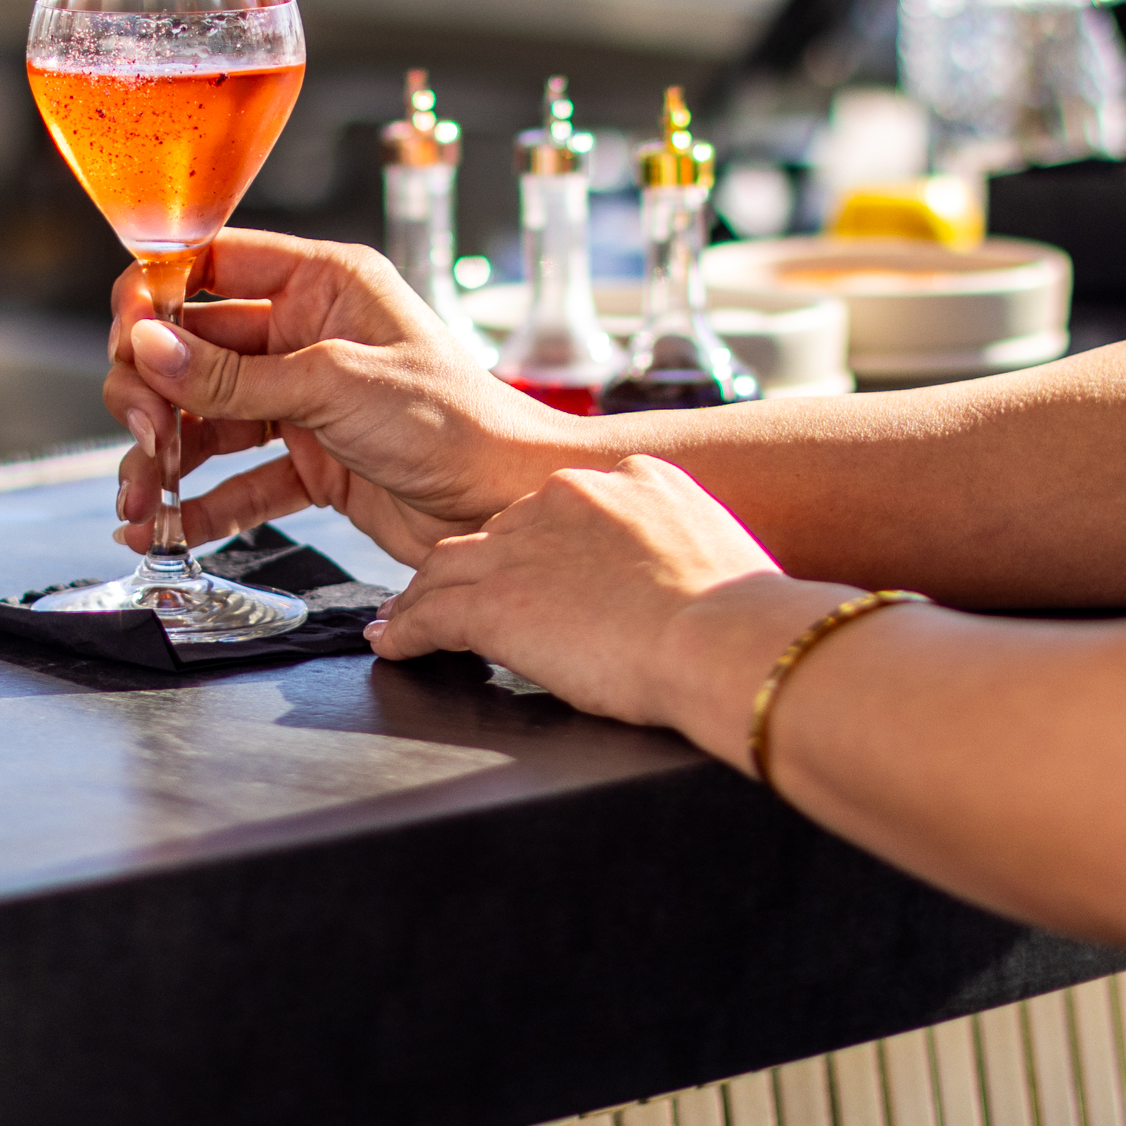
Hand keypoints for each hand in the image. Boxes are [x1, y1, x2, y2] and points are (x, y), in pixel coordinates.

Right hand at [101, 228, 570, 565]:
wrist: (509, 504)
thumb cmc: (457, 422)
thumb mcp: (336, 384)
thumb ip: (235, 373)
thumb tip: (150, 347)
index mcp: (323, 284)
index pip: (212, 265)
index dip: (158, 295)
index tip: (129, 336)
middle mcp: (307, 335)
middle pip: (194, 348)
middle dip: (153, 389)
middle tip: (143, 430)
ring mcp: (305, 401)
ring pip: (206, 418)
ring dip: (164, 456)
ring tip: (139, 497)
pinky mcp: (310, 463)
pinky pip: (237, 479)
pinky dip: (199, 504)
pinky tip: (163, 527)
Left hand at [366, 455, 813, 752]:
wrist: (723, 636)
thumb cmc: (734, 613)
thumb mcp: (705, 546)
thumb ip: (668, 545)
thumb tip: (661, 577)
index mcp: (623, 479)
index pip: (551, 508)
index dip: (529, 541)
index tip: (523, 565)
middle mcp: (563, 498)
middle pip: (494, 531)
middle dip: (475, 566)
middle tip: (452, 596)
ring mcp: (522, 546)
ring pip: (447, 565)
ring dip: (424, 595)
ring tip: (404, 618)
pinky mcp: (494, 600)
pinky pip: (430, 615)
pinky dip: (404, 631)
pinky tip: (392, 646)